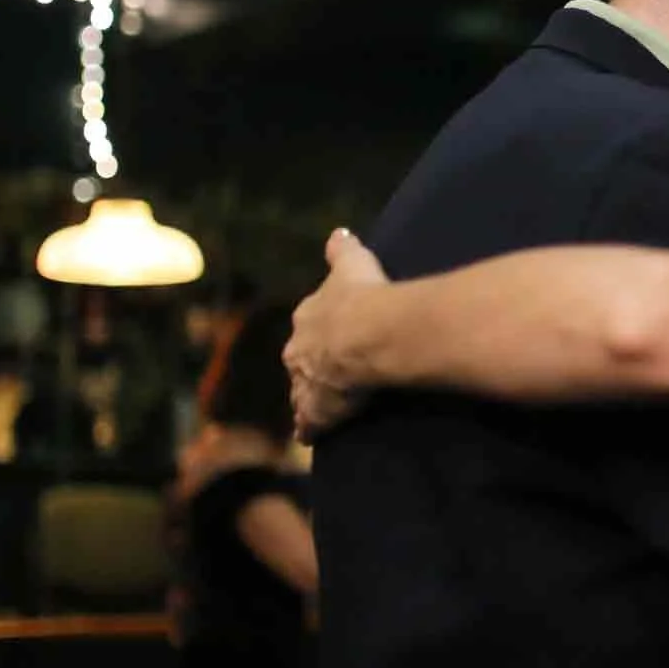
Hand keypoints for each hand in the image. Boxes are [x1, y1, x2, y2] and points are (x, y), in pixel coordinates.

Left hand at [284, 229, 390, 441]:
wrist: (368, 335)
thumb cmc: (364, 296)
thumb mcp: (353, 264)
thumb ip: (342, 249)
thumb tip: (338, 231)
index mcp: (309, 316)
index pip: (311, 324)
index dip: (320, 331)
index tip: (327, 336)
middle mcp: (300, 350)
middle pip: (301, 360)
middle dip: (309, 365)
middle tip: (324, 373)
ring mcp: (307, 382)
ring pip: (302, 392)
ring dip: (306, 398)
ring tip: (313, 408)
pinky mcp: (318, 409)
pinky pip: (310, 422)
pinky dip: (309, 428)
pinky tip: (308, 436)